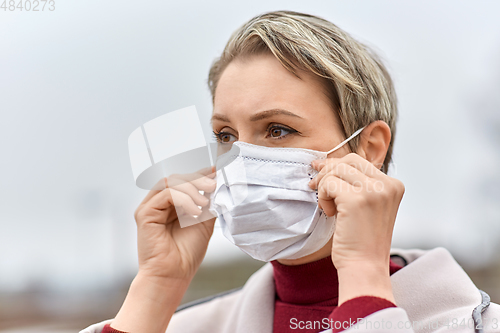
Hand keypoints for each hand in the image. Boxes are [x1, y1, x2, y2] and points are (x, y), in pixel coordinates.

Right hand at [134, 166, 216, 279]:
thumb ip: (208, 203)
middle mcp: (159, 203)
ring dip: (191, 188)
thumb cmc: (187, 253)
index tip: (216, 170)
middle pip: (177, 178)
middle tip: (213, 185)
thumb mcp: (204, 222)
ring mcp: (150, 207)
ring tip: (204, 203)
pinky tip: (194, 211)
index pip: (183, 181)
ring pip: (170, 182)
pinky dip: (183, 199)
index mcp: (172, 205)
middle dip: (197, 179)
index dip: (200, 173)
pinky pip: (165, 194)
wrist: (174, 275)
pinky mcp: (145, 213)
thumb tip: (217, 183)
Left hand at [308, 153, 404, 270]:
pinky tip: (330, 213)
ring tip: (329, 207)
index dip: (336, 166)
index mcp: (394, 185)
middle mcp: (388, 185)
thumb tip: (325, 162)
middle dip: (328, 171)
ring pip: (337, 170)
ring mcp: (374, 191)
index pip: (360, 161)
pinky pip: (329, 184)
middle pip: (349, 160)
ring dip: (325, 187)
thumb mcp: (366, 205)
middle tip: (315, 187)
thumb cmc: (360, 239)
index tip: (320, 173)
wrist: (364, 267)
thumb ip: (357, 183)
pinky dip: (323, 197)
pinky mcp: (357, 200)